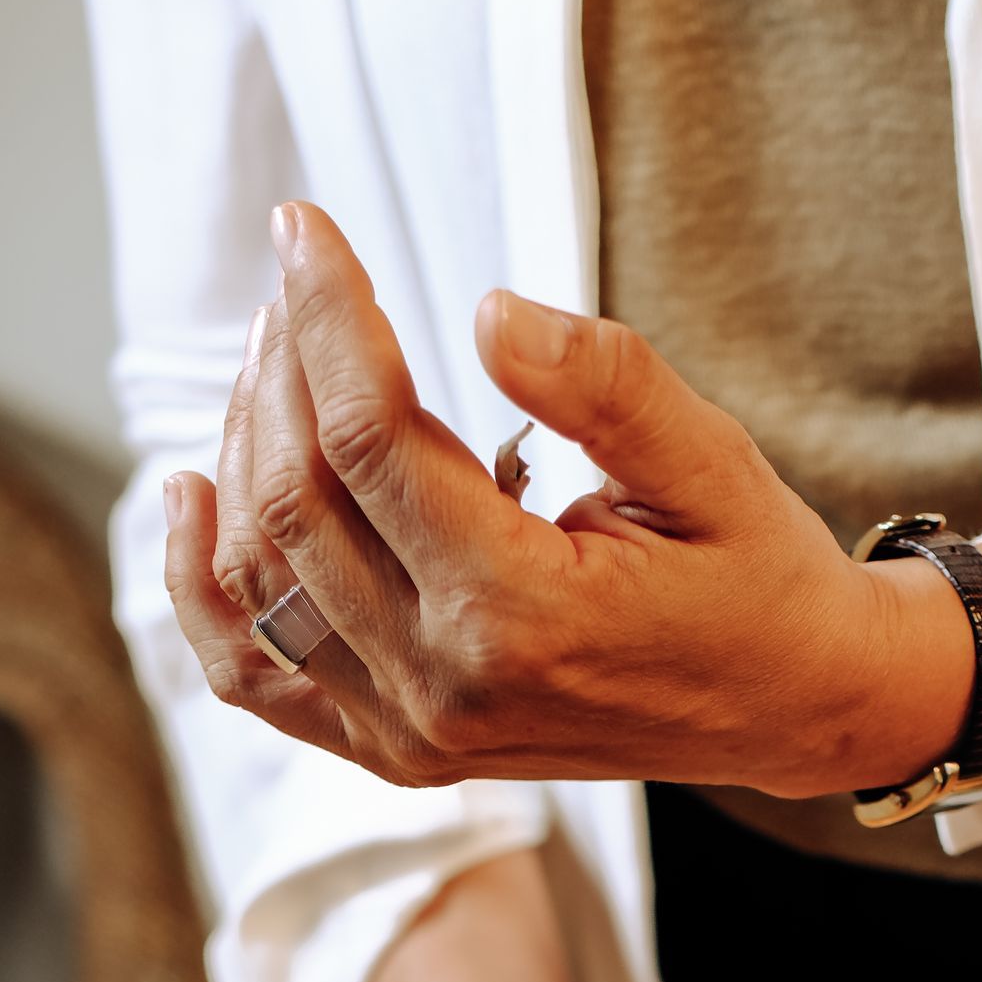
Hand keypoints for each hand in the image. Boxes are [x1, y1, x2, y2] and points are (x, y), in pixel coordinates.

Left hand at [163, 201, 974, 799]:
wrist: (790, 705)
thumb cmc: (757, 578)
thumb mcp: (712, 463)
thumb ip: (606, 387)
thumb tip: (487, 311)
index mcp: (524, 617)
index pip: (371, 440)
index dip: (326, 315)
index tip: (304, 229)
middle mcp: (449, 689)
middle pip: (299, 500)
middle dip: (282, 365)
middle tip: (301, 281)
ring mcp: (414, 735)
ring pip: (261, 578)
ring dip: (244, 449)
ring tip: (271, 359)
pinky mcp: (398, 751)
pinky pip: (258, 679)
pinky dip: (205, 592)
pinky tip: (192, 498)